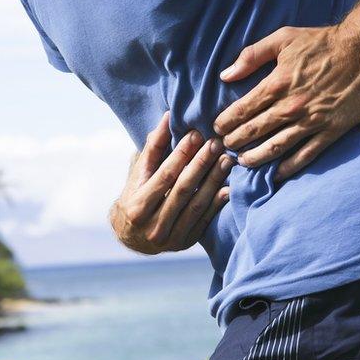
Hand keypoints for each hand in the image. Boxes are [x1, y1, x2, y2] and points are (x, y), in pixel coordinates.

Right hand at [110, 113, 232, 254]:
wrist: (131, 236)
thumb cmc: (135, 196)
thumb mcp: (138, 173)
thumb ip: (154, 147)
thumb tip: (169, 117)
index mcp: (138, 205)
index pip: (164, 176)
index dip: (181, 155)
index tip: (196, 134)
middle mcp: (152, 225)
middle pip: (183, 190)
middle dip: (201, 164)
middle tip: (216, 144)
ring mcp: (169, 238)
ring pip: (196, 205)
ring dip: (214, 181)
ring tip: (226, 160)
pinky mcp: (184, 243)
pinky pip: (204, 221)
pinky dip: (217, 204)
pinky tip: (228, 188)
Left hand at [213, 25, 359, 180]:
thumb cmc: (323, 42)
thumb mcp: (283, 39)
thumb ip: (251, 56)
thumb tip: (225, 75)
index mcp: (276, 84)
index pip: (242, 110)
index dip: (226, 123)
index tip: (217, 130)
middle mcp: (291, 106)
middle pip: (255, 130)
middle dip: (236, 142)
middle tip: (225, 149)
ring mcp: (311, 120)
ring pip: (276, 146)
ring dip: (256, 157)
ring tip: (243, 162)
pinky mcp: (331, 130)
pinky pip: (306, 154)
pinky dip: (290, 166)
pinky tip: (276, 174)